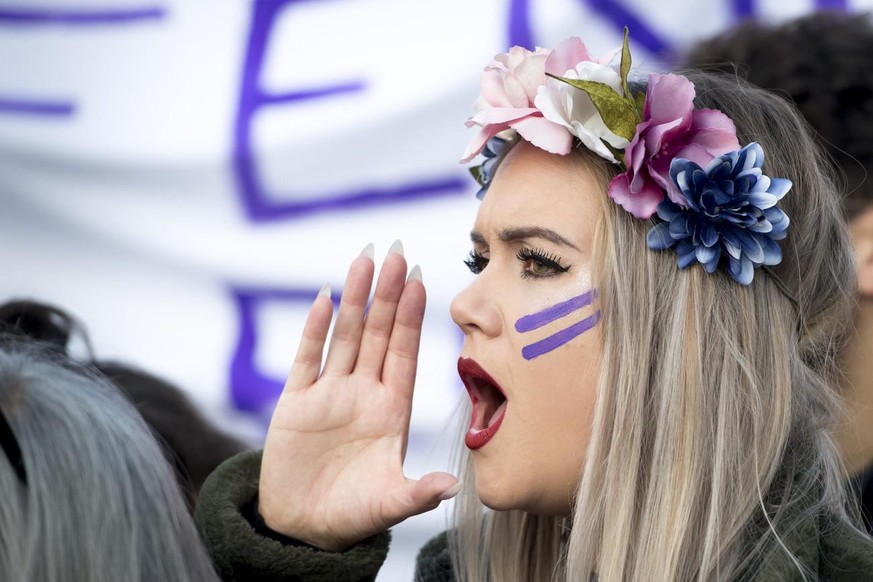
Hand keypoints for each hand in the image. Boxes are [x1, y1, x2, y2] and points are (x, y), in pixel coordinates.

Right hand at [258, 242, 459, 551]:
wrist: (301, 529)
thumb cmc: (351, 515)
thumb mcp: (388, 504)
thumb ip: (417, 493)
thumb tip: (449, 485)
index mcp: (391, 411)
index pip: (405, 354)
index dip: (413, 318)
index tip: (422, 282)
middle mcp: (364, 394)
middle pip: (379, 334)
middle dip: (388, 294)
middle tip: (397, 253)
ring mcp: (330, 394)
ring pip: (345, 336)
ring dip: (355, 299)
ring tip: (364, 260)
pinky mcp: (296, 403)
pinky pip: (307, 359)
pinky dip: (314, 330)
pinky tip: (324, 298)